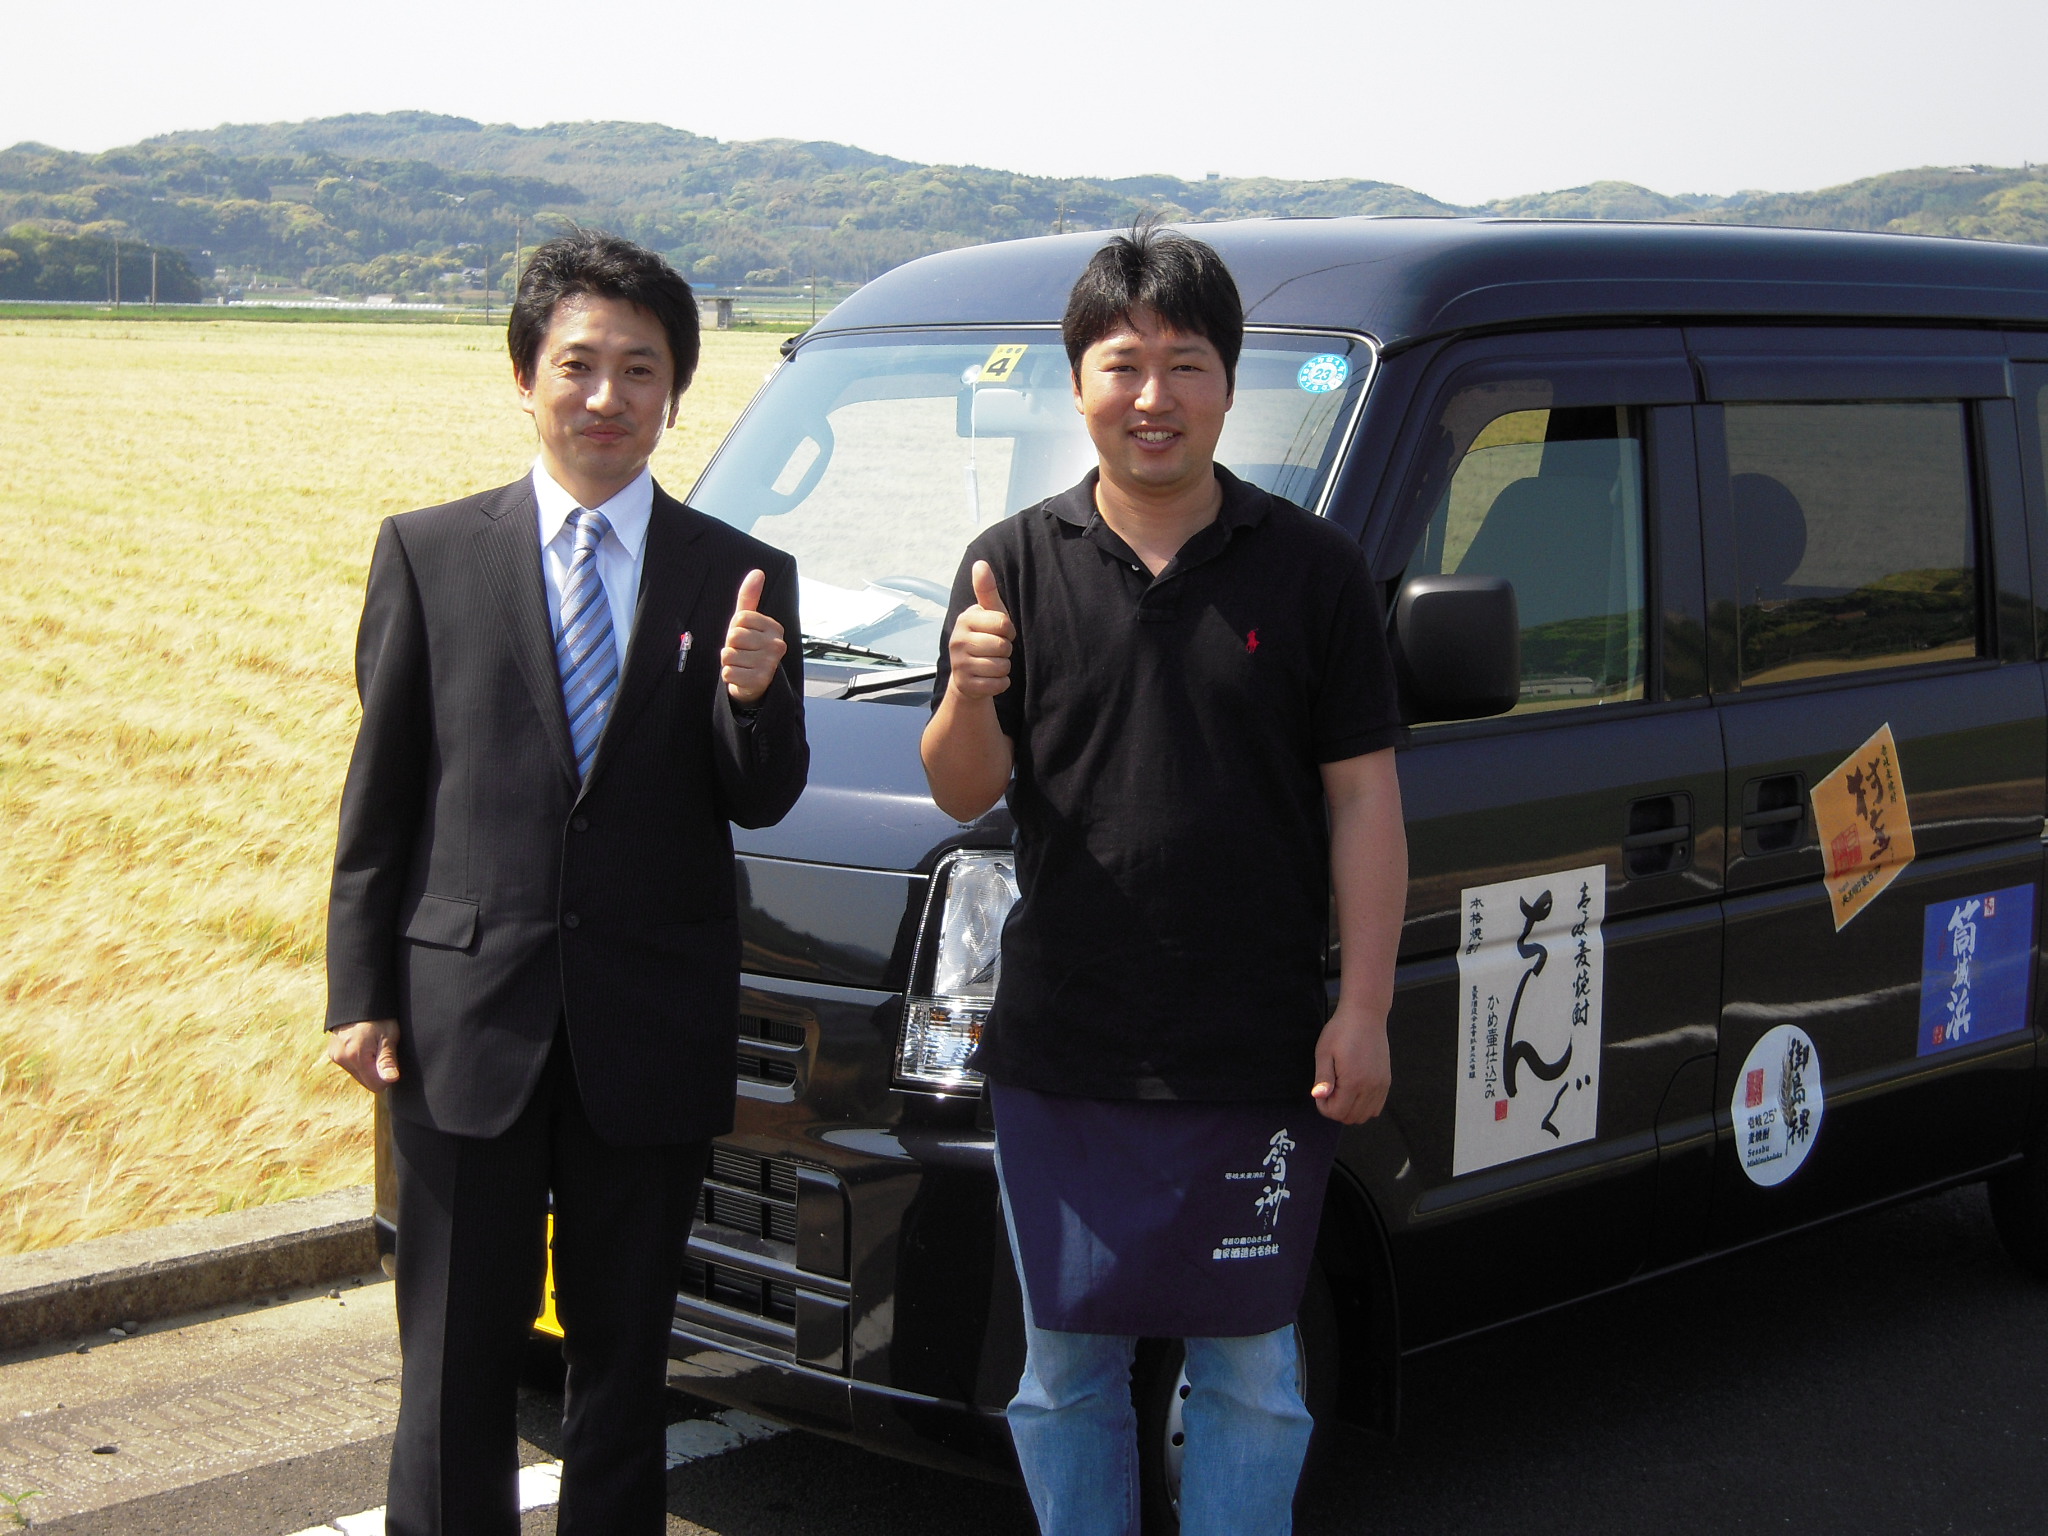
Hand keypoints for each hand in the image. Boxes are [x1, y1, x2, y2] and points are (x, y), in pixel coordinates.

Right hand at [328, 1019, 399, 1092]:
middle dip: (377, 1072)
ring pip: (358, 1075)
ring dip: (367, 1067)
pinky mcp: (333, 1053)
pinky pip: (350, 1066)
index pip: (376, 1085)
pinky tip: (364, 1046)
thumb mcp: (388, 1036)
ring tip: (373, 1047)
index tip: (393, 1062)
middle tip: (383, 1051)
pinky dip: (359, 1061)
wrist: (358, 1001)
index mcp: (356, 1057)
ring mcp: (335, 1056)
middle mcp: (342, 1059)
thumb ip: (387, 1060)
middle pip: (366, 1082)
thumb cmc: (378, 1018)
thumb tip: (391, 1079)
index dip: (388, 1077)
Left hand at [722, 568, 786, 704]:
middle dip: (731, 645)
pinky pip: (728, 672)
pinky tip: (741, 675)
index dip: (735, 628)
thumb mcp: (747, 622)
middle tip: (742, 652)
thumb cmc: (749, 647)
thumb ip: (750, 597)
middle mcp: (777, 644)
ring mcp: (770, 663)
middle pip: (734, 636)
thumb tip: (757, 572)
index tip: (744, 637)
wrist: (754, 682)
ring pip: (729, 654)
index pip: (740, 618)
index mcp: (774, 627)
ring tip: (741, 664)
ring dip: (729, 661)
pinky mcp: (760, 680)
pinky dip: (730, 675)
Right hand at [947, 561, 1014, 700]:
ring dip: (1004, 667)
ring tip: (991, 663)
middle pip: (1003, 646)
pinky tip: (990, 678)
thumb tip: (980, 563)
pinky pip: (998, 684)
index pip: (1003, 623)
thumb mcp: (988, 614)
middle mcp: (957, 640)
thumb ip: (986, 590)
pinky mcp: (966, 685)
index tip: (1001, 632)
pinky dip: (1001, 683)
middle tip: (994, 650)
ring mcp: (959, 664)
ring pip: (1002, 666)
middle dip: (1006, 650)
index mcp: (965, 619)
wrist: (967, 676)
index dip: (1009, 630)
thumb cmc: (984, 638)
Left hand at [1310, 1004, 1390, 1123]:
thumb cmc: (1341, 1031)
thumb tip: (1318, 1097)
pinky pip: (1376, 1108)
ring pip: (1365, 1116)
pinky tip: (1354, 1091)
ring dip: (1350, 1109)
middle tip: (1329, 1089)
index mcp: (1353, 1080)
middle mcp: (1371, 1087)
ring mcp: (1381, 1085)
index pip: (1337, 1113)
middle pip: (1351, 1118)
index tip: (1321, 1090)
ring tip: (1341, 1089)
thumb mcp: (1324, 1052)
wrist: (1365, 1015)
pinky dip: (1364, 1106)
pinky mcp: (1386, 1081)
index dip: (1324, 1106)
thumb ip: (1322, 1078)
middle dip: (1336, 1109)